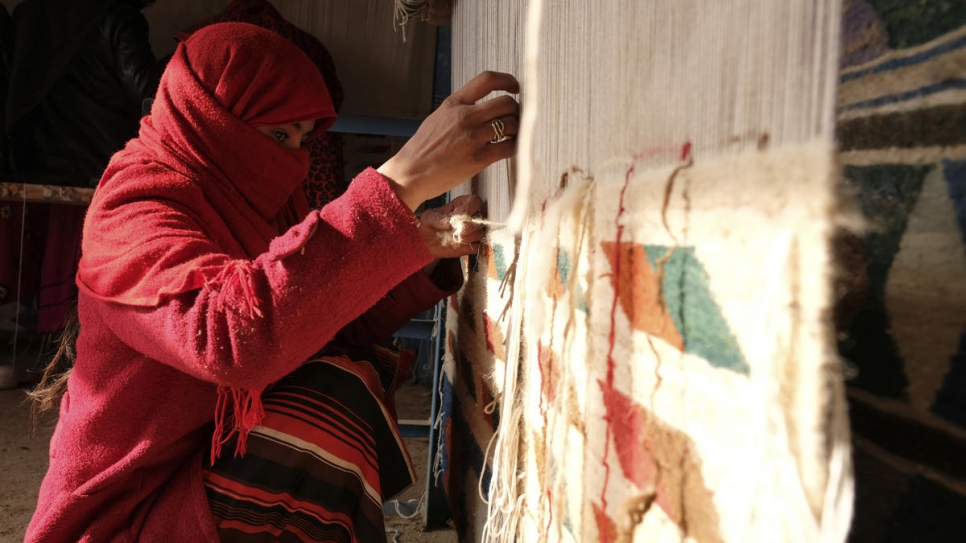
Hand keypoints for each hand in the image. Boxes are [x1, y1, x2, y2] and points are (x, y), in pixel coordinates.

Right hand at [378, 71, 519, 210]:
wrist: (410, 173)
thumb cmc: (423, 149)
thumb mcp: (438, 118)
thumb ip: (459, 109)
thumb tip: (481, 107)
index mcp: (454, 103)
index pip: (486, 80)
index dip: (507, 80)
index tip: (514, 87)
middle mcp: (465, 116)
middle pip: (506, 103)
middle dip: (515, 110)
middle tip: (515, 119)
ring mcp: (473, 137)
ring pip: (511, 124)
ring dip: (517, 129)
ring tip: (512, 135)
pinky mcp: (479, 158)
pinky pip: (509, 147)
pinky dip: (515, 146)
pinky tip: (509, 148)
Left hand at [418, 195, 483, 273]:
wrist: (427, 244)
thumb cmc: (428, 226)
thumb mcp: (427, 218)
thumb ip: (436, 217)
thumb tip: (449, 222)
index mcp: (460, 205)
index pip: (475, 202)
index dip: (467, 211)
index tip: (454, 219)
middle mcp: (470, 216)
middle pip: (480, 219)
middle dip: (465, 228)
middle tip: (453, 231)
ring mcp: (473, 231)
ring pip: (480, 234)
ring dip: (466, 239)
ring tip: (454, 239)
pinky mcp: (472, 245)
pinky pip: (478, 246)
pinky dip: (469, 248)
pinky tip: (458, 246)